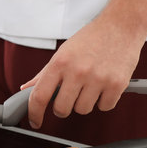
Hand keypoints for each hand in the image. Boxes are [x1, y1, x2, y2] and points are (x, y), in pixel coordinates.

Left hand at [21, 17, 144, 128]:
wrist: (121, 26)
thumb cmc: (90, 39)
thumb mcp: (62, 53)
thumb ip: (44, 74)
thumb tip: (26, 89)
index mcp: (59, 63)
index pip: (39, 96)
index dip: (34, 113)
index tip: (35, 121)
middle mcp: (77, 71)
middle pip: (61, 109)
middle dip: (62, 108)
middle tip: (69, 96)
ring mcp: (98, 78)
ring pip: (83, 110)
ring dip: (84, 103)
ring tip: (89, 85)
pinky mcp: (117, 84)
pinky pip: (104, 107)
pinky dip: (103, 101)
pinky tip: (103, 85)